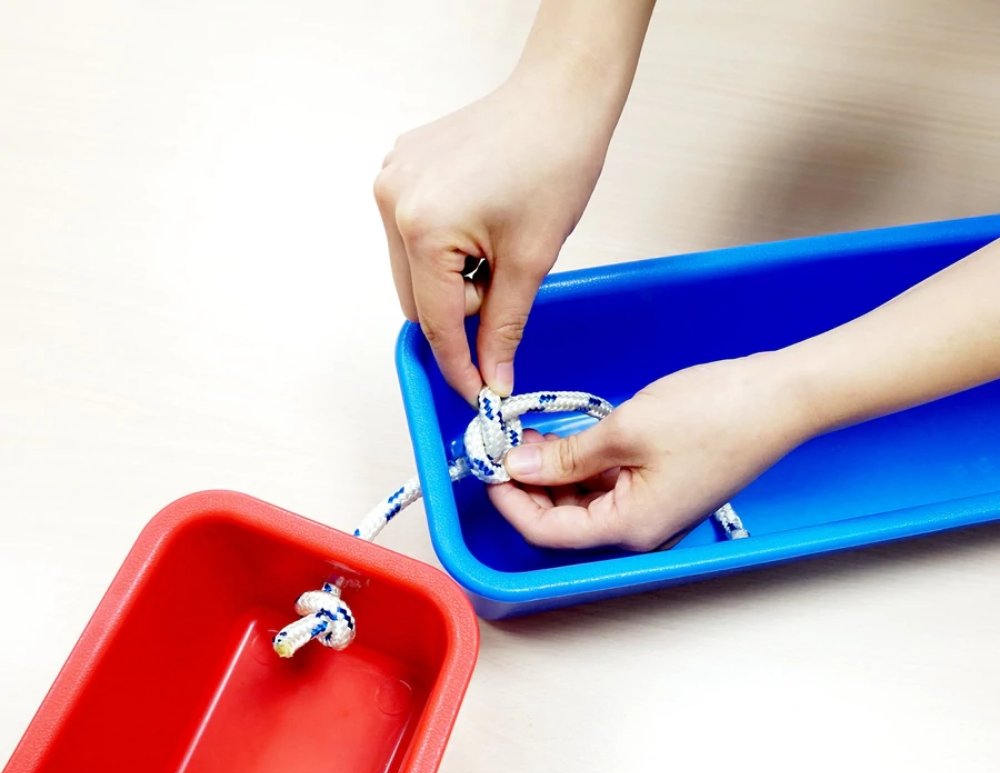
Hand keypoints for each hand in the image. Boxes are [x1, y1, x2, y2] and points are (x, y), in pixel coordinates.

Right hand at [374, 72, 611, 402]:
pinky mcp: (399, 169)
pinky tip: (480, 224)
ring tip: (495, 246)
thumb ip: (503, 328)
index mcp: (423, 226)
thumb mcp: (531, 260)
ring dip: (453, 282)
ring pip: (414, 273)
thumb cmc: (555, 162)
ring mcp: (391, 180)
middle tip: (505, 287)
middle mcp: (393, 201)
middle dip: (461, 311)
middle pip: (417, 300)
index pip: (436, 322)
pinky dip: (445, 250)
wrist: (559, 96)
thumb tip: (492, 378)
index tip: (478, 395)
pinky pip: (413, 237)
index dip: (459, 366)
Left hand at [489, 352, 812, 550]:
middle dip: (528, 484)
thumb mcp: (627, 430)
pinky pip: (607, 484)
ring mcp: (651, 509)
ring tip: (530, 433)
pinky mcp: (660, 486)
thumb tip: (518, 465)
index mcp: (629, 526)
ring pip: (583, 500)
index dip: (510, 500)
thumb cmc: (716, 415)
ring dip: (553, 471)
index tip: (488, 464)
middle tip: (504, 443)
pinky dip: (581, 463)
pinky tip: (565, 436)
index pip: (547, 531)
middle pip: (563, 519)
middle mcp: (638, 528)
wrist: (781, 397)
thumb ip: (567, 454)